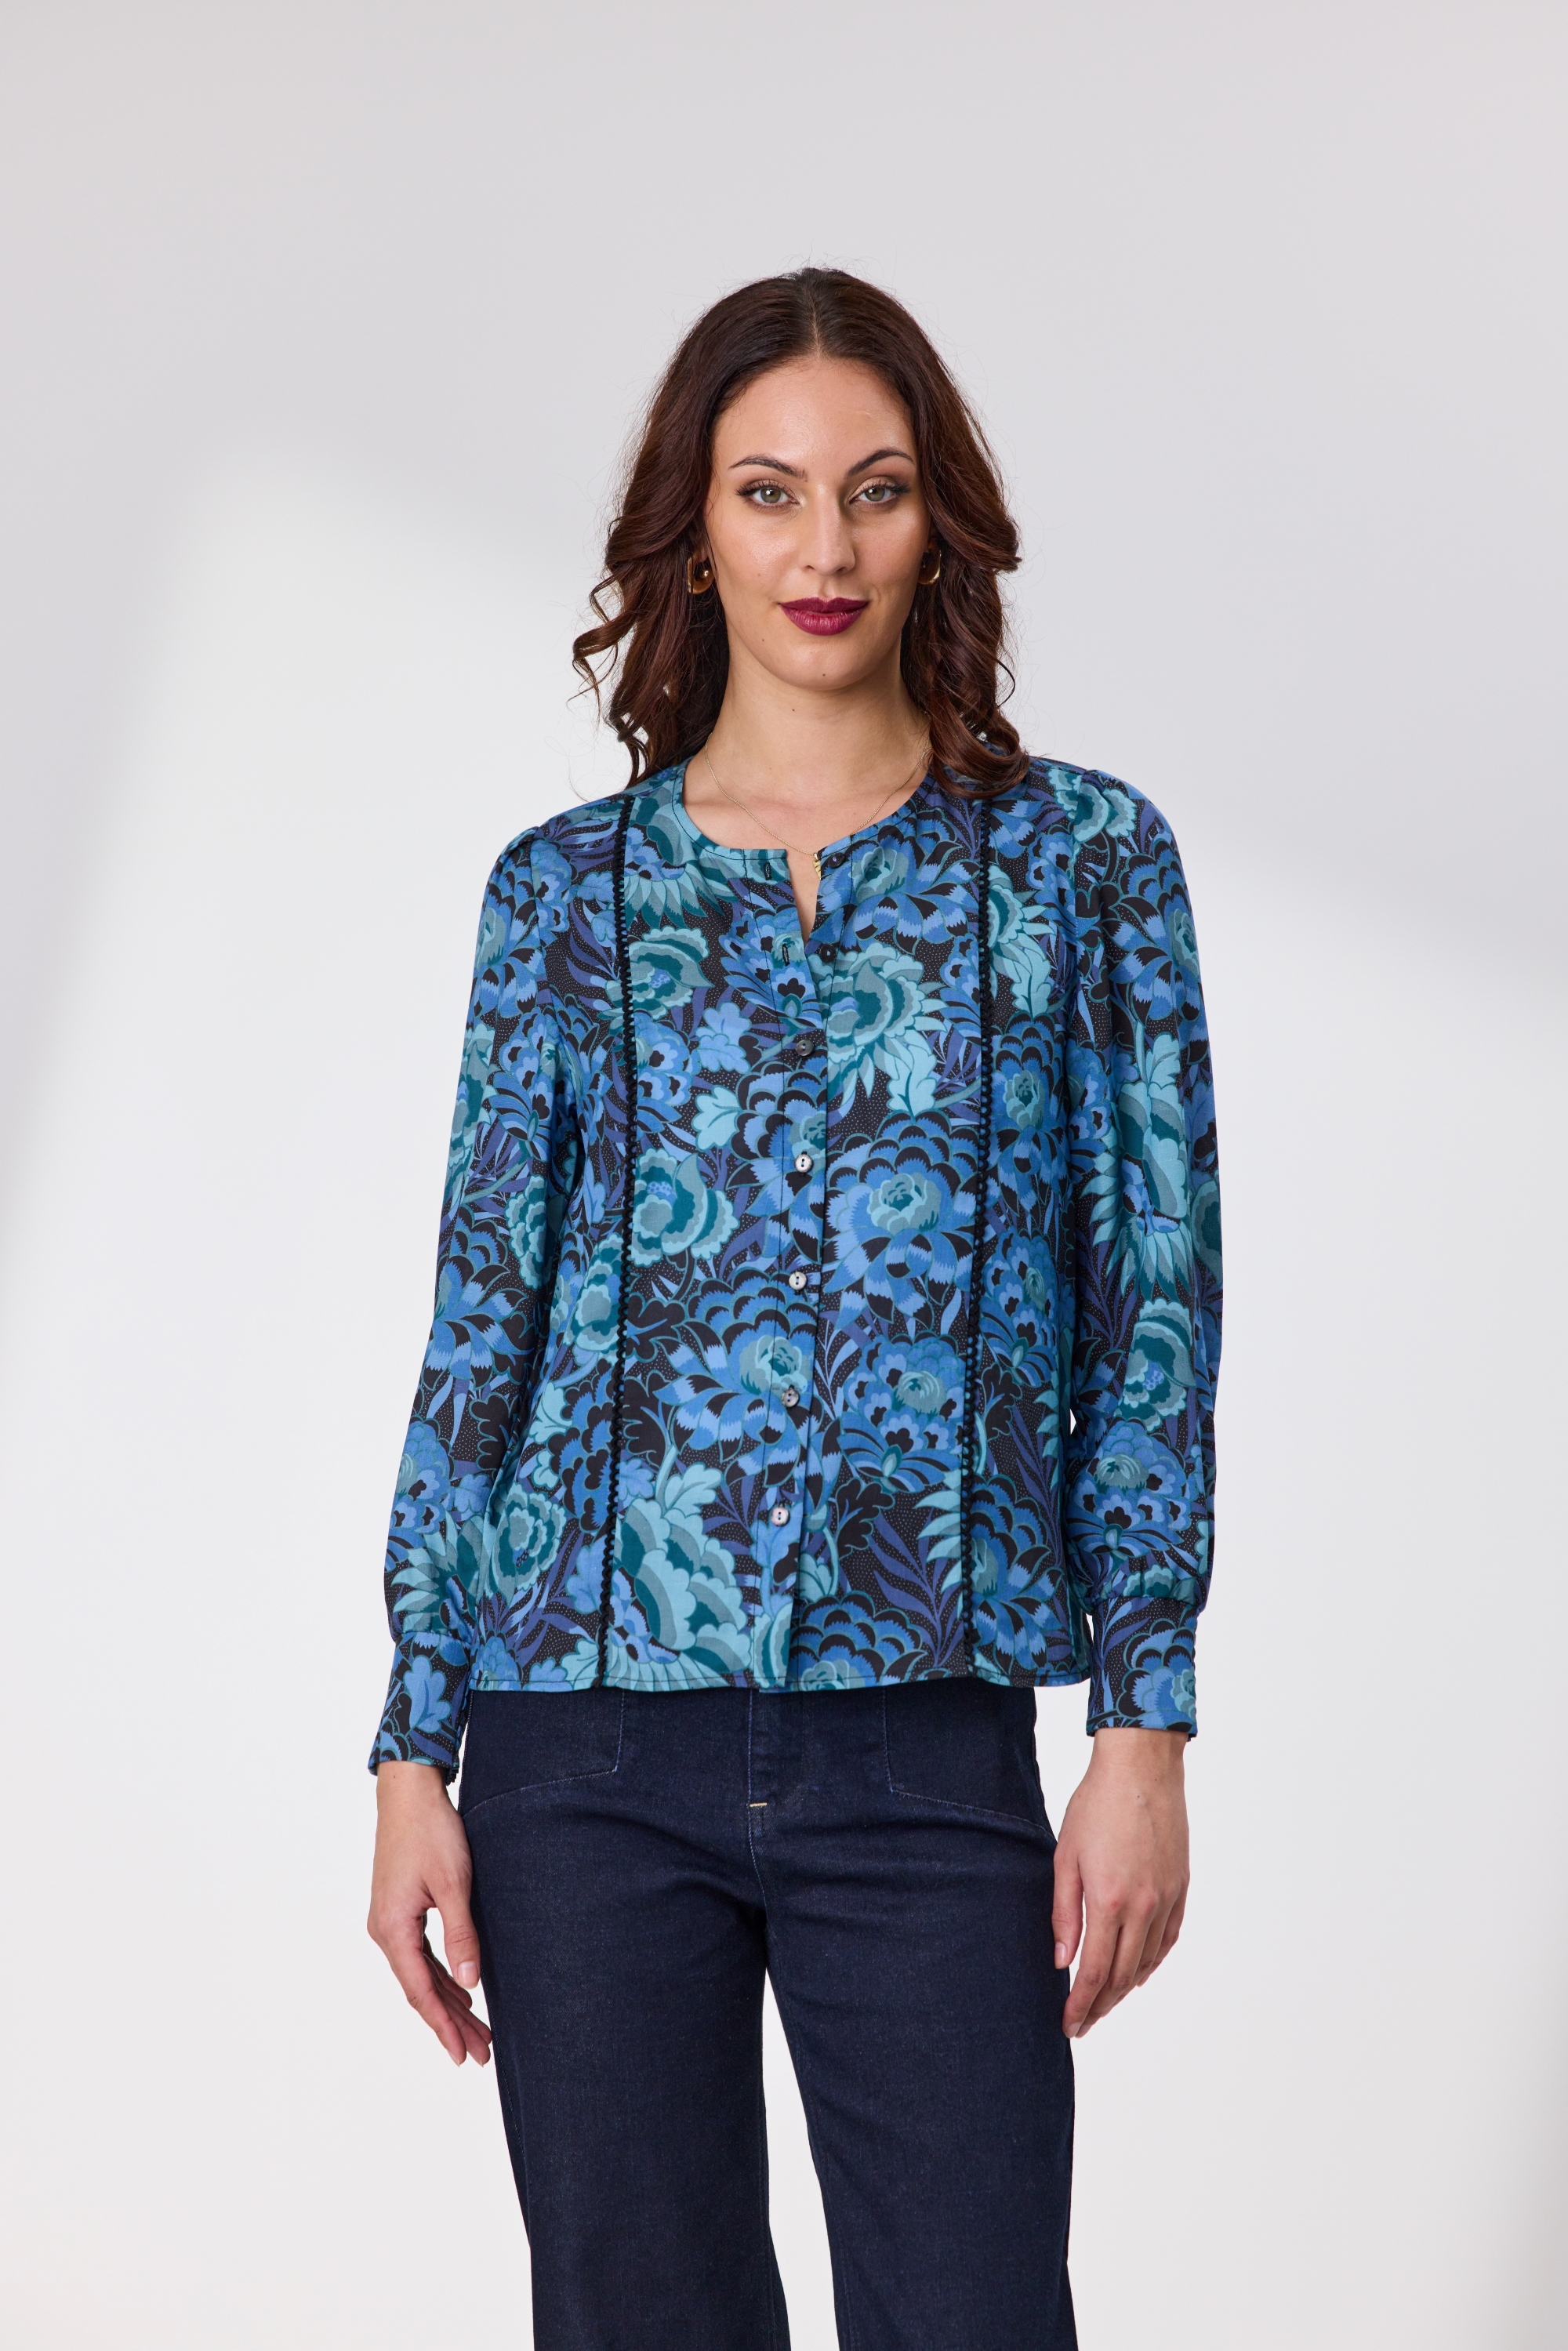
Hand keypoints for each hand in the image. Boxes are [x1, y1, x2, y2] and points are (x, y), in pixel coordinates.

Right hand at [368, 1761, 492, 2066]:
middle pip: (421, 1990)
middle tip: (481, 2053)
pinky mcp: (399, 1910)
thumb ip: (461, 1933)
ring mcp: (390, 1921)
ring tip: (478, 2032)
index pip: (421, 1992)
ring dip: (449, 2002)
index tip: (463, 2055)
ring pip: (422, 1975)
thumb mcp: (453, 1883)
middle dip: (451, 2023)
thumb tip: (470, 1982)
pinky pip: (420, 1956)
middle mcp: (385, 1931)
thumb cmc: (431, 1832)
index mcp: (393, 1929)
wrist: (408, 1793)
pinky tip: (462, 1990)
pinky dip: (442, 1976)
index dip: (444, 2026)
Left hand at [1051, 1726, 1189, 2038]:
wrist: (1141, 1769)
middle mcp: (1143, 1907)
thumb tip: (1061, 1961)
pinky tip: (1138, 1974)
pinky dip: (1151, 1963)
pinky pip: (1167, 1940)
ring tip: (1103, 2003)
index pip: (1095, 1972)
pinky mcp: (1181, 1888)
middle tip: (1081, 2023)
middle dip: (1100, 2006)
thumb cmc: (1096, 1805)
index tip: (1068, 2024)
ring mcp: (1167, 1899)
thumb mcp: (1065, 1857)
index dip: (1080, 2004)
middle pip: (1122, 1976)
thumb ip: (1064, 1913)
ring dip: (1124, 1990)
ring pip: (1146, 1963)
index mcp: (1109, 1900)